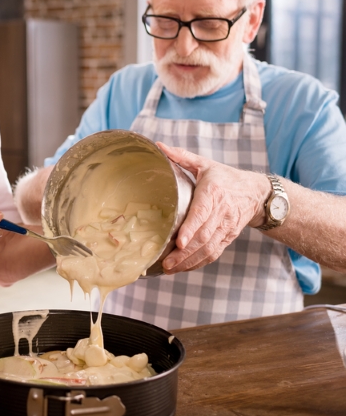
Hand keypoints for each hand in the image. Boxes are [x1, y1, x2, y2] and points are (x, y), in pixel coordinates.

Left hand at [157, 142, 269, 273]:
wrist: (257, 193)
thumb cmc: (225, 177)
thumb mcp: (205, 163)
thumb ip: (182, 156)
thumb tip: (159, 146)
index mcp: (214, 192)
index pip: (202, 213)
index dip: (191, 228)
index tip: (180, 242)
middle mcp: (221, 212)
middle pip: (203, 236)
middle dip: (184, 252)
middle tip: (166, 262)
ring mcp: (226, 227)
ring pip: (208, 248)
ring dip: (189, 261)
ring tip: (170, 268)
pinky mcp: (228, 237)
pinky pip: (213, 253)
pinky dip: (198, 263)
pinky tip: (182, 268)